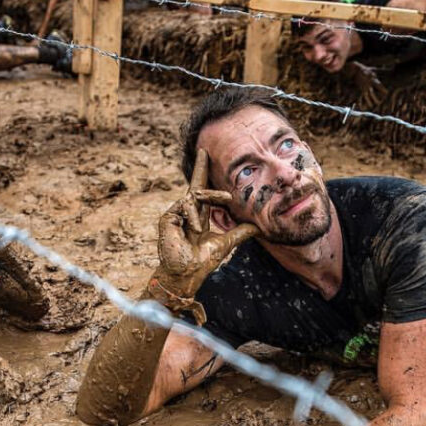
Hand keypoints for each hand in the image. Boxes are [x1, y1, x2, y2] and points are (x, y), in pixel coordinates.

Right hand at [150, 149, 258, 322]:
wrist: (187, 275)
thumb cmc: (201, 261)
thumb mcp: (225, 243)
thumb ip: (239, 233)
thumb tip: (258, 227)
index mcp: (198, 216)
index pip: (203, 192)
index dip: (205, 175)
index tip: (207, 157)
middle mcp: (186, 212)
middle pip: (195, 185)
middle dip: (200, 167)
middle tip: (205, 150)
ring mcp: (175, 214)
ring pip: (194, 196)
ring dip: (211, 198)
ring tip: (218, 209)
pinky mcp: (167, 218)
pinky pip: (184, 206)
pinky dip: (193, 216)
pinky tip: (195, 229)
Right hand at [345, 61, 387, 108]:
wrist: (355, 70)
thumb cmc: (367, 70)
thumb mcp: (376, 70)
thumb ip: (384, 70)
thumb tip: (393, 68)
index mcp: (373, 80)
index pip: (379, 86)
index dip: (383, 90)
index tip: (387, 93)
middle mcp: (368, 85)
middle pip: (373, 94)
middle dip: (376, 99)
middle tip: (380, 102)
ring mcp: (363, 89)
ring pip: (366, 98)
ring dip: (369, 102)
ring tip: (372, 105)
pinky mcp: (359, 91)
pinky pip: (359, 98)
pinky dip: (361, 103)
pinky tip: (363, 107)